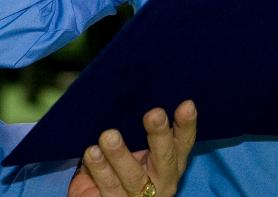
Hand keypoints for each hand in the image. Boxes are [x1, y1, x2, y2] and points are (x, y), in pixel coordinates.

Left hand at [68, 101, 196, 196]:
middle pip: (164, 160)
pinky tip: (91, 154)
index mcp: (169, 164)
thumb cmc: (119, 166)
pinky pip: (107, 188)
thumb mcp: (134, 148)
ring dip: (120, 154)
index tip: (187, 104)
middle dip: (159, 136)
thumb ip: (138, 130)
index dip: (186, 126)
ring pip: (132, 177)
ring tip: (108, 136)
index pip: (182, 143)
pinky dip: (99, 170)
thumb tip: (133, 90)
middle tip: (154, 114)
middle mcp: (159, 182)